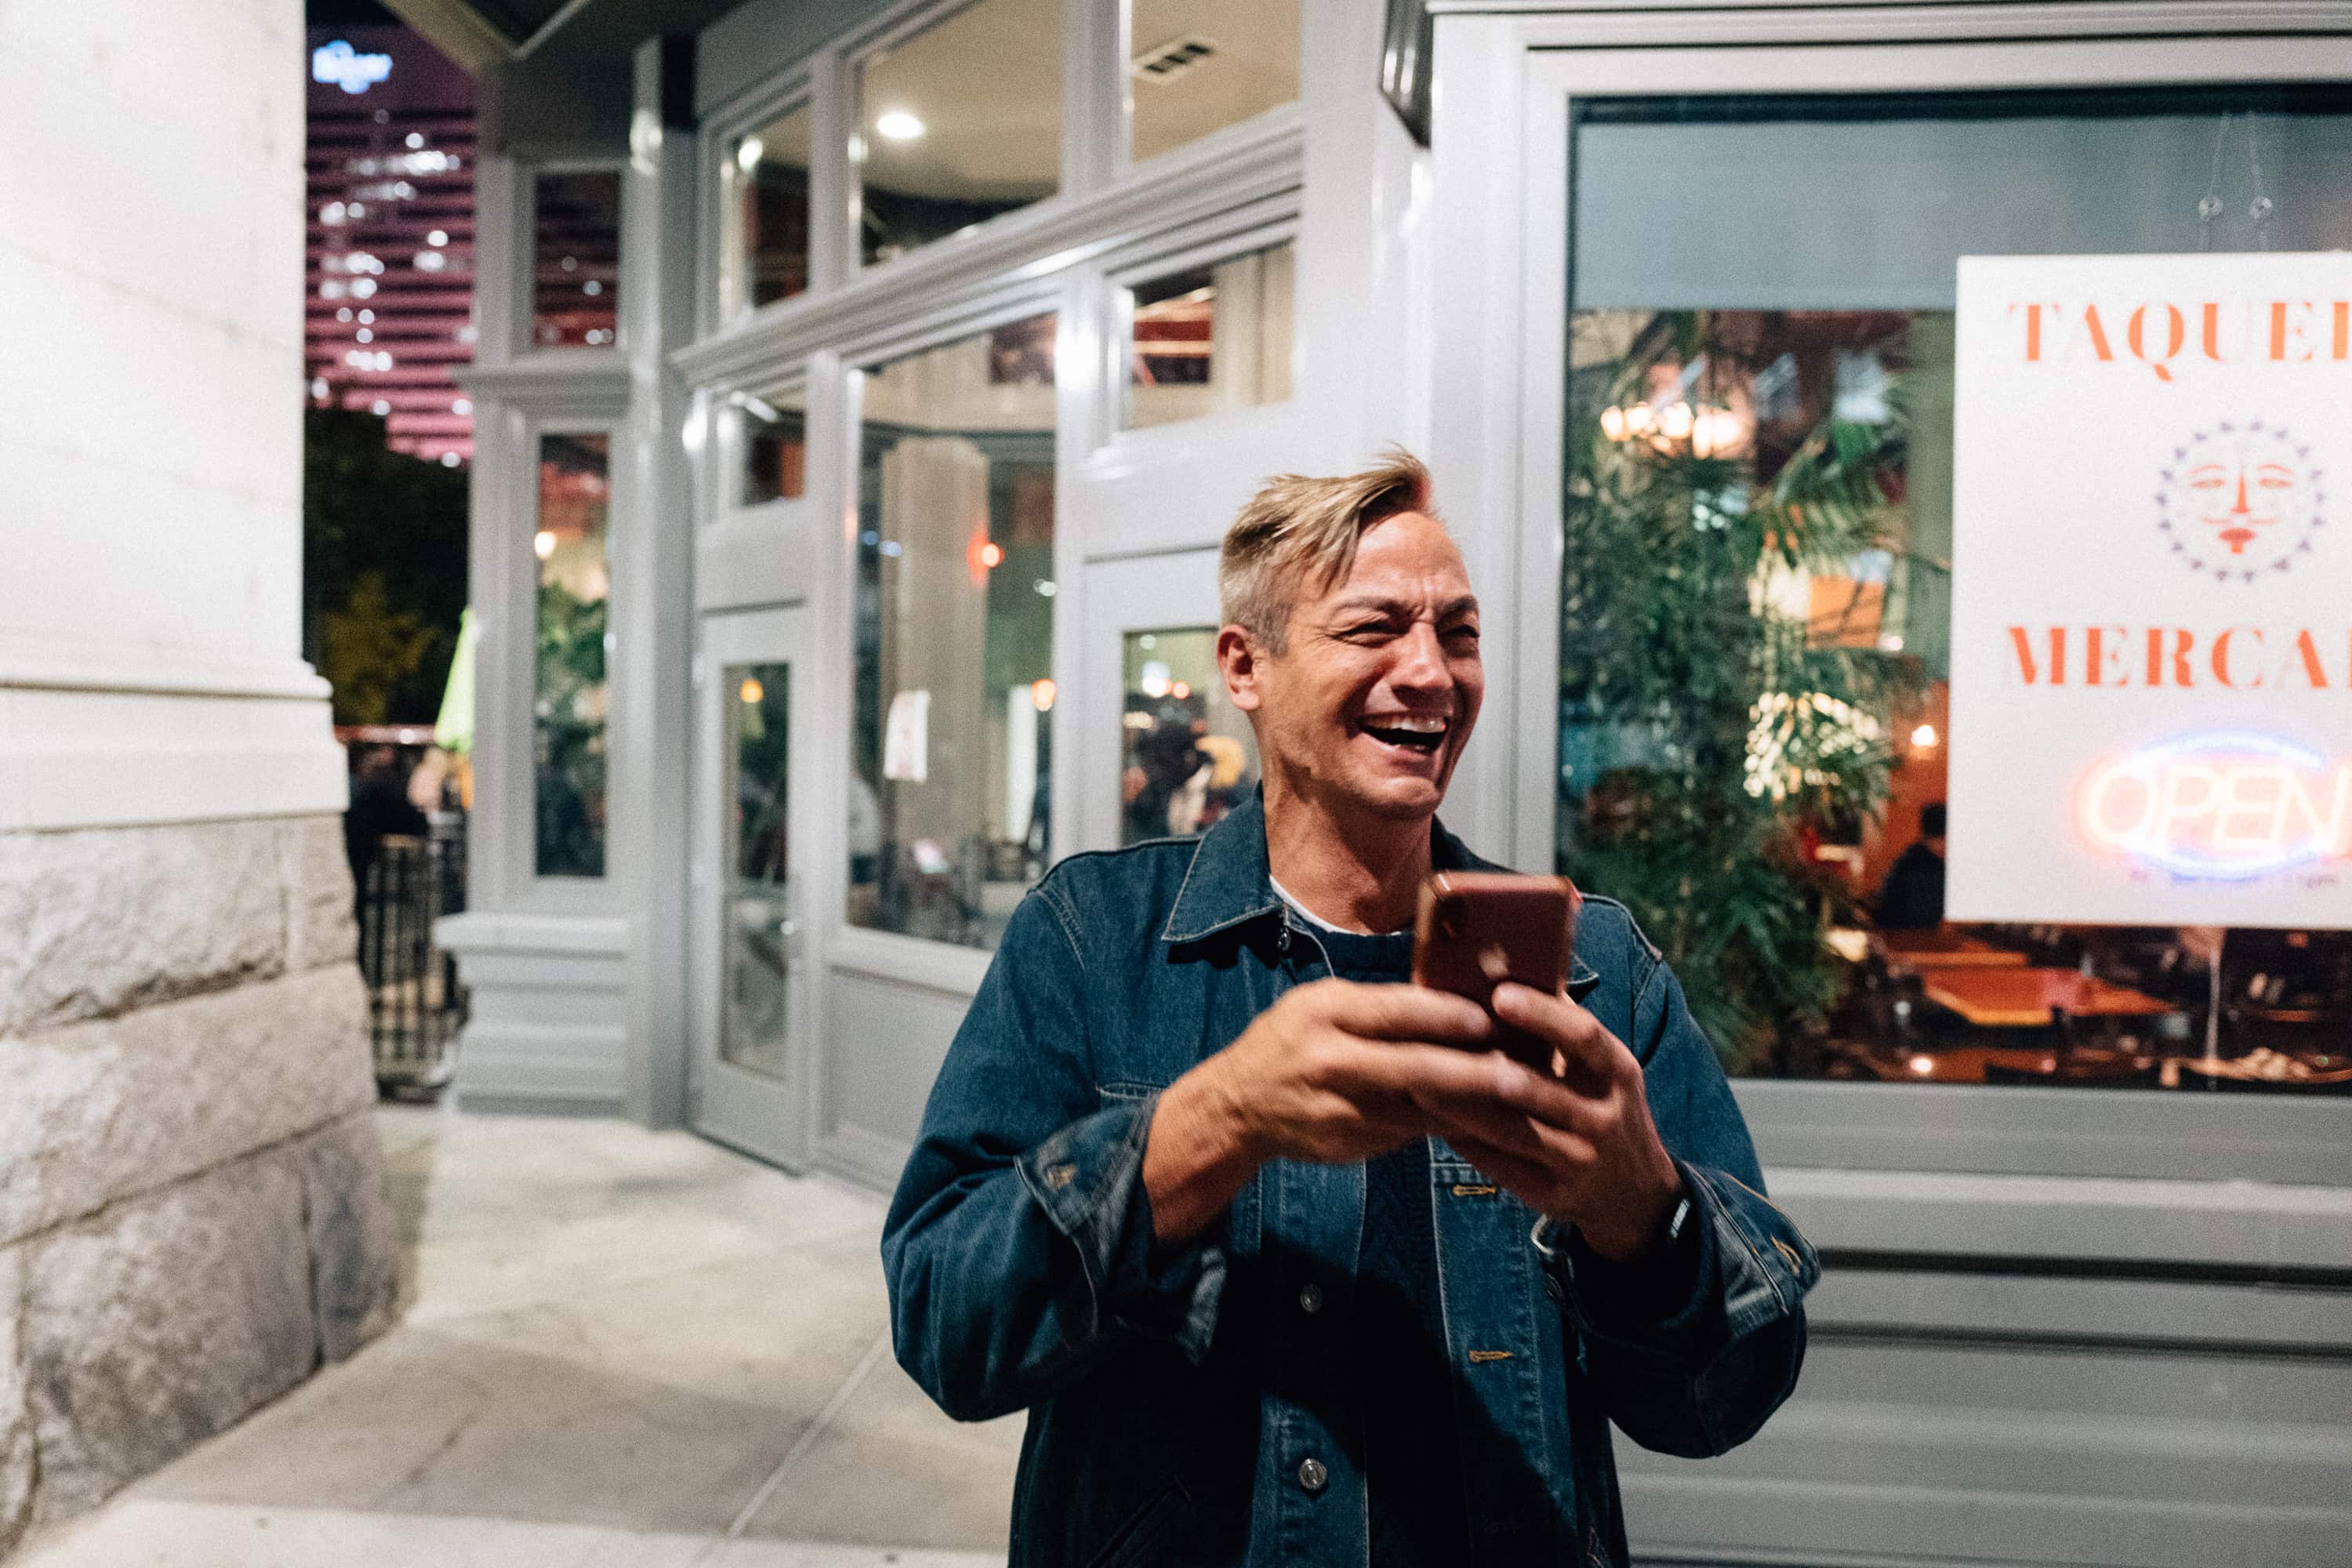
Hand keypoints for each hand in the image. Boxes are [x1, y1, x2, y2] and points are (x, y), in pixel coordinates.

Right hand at [1144, 980, 1496, 1239]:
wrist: (1238, 1107)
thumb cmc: (1290, 1041)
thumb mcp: (1319, 1004)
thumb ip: (1374, 1006)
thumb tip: (1449, 1001)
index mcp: (1324, 1013)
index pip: (1395, 1012)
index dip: (1446, 1016)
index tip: (1490, 1018)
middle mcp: (1330, 1061)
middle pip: (1414, 1069)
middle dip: (1473, 1074)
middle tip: (1519, 1075)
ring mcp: (1339, 1109)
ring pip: (1418, 1110)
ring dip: (1468, 1106)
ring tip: (1513, 1099)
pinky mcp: (1348, 1144)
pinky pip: (1407, 1133)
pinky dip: (1442, 1125)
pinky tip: (1474, 1120)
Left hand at [1409, 983, 1681, 1262]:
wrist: (1634, 1195)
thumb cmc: (1602, 1107)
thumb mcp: (1605, 1069)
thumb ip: (1565, 1028)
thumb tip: (1514, 968)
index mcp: (1617, 1073)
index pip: (1584, 1037)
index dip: (1543, 1015)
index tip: (1499, 994)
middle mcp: (1603, 1116)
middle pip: (1537, 1089)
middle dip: (1483, 1068)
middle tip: (1434, 1043)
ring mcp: (1579, 1159)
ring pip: (1511, 1131)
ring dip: (1462, 1108)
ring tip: (1418, 1084)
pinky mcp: (1553, 1194)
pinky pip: (1501, 1165)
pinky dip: (1467, 1143)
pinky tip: (1434, 1124)